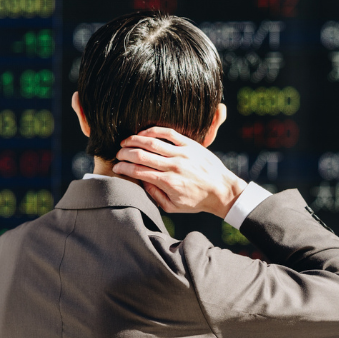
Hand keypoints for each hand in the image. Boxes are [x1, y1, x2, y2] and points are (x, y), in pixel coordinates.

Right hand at [113, 127, 246, 217]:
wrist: (222, 190)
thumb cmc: (197, 201)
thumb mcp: (173, 207)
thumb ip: (154, 195)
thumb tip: (141, 181)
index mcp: (167, 182)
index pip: (137, 171)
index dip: (122, 169)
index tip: (116, 168)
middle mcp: (173, 166)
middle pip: (140, 155)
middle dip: (124, 153)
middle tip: (117, 154)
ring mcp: (182, 153)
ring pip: (151, 142)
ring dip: (134, 140)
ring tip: (125, 142)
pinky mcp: (190, 144)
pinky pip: (168, 133)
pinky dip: (153, 130)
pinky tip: (143, 133)